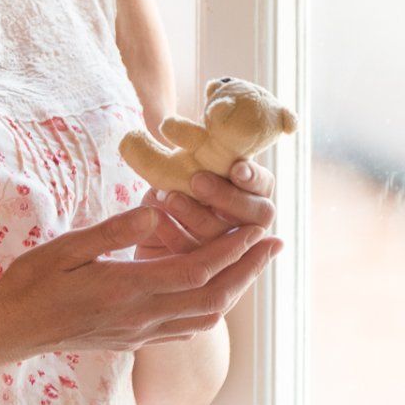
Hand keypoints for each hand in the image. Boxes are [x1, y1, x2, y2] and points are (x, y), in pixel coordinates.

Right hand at [0, 202, 280, 355]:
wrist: (9, 331)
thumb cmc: (31, 282)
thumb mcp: (68, 246)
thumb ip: (115, 231)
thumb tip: (158, 211)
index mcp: (125, 289)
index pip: (195, 272)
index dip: (233, 252)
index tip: (259, 229)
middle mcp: (139, 317)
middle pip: (211, 300)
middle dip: (248, 271)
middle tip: (274, 243)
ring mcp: (137, 334)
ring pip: (203, 318)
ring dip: (233, 290)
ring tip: (252, 263)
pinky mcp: (132, 341)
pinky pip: (183, 328)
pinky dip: (209, 308)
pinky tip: (213, 291)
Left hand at [131, 157, 279, 265]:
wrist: (140, 227)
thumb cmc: (169, 188)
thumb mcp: (180, 171)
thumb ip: (193, 161)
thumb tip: (182, 135)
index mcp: (248, 191)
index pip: (263, 184)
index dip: (253, 177)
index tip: (236, 169)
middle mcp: (247, 221)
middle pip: (258, 215)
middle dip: (228, 197)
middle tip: (198, 181)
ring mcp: (229, 249)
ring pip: (225, 239)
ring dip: (197, 214)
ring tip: (170, 196)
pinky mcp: (201, 268)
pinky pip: (192, 255)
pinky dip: (174, 233)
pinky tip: (156, 217)